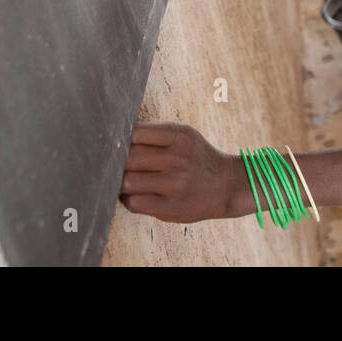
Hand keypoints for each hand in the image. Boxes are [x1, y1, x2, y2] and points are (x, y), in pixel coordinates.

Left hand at [119, 122, 248, 223]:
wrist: (226, 185)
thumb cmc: (196, 157)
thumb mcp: (183, 135)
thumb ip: (154, 133)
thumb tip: (116, 132)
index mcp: (178, 136)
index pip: (135, 133)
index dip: (120, 139)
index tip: (116, 143)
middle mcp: (177, 159)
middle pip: (128, 158)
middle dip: (117, 161)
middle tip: (115, 164)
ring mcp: (174, 185)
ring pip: (127, 182)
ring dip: (121, 181)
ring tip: (124, 179)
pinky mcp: (171, 208)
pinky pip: (135, 203)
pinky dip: (129, 199)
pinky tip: (136, 194)